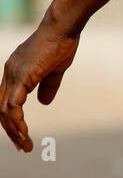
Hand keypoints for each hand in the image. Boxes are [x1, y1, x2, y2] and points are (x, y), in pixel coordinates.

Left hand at [1, 20, 79, 152]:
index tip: (22, 137)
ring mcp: (14, 75)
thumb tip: (44, 103)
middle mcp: (9, 74)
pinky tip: (24, 133)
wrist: (61, 30)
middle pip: (1, 108)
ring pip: (5, 110)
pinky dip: (17, 121)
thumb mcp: (54, 71)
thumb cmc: (60, 45)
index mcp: (15, 72)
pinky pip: (14, 104)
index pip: (5, 101)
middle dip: (10, 130)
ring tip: (25, 145)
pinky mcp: (23, 77)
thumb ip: (47, 87)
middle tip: (22, 147)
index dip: (12, 121)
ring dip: (14, 130)